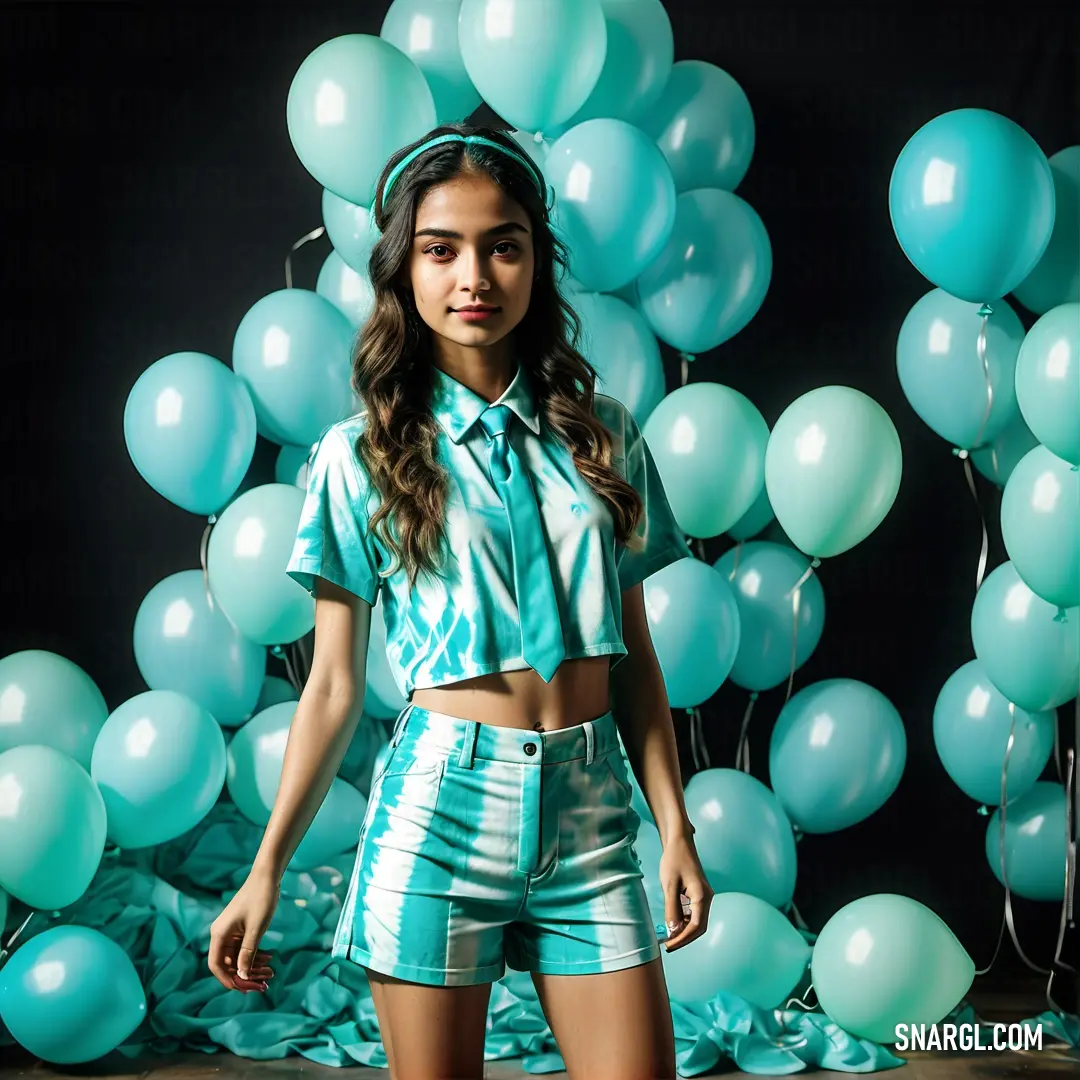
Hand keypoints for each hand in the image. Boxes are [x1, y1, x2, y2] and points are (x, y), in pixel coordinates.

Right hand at [208, 871, 279, 992]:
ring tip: (271, 974)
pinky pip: (244, 948)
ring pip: (238, 957)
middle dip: (245, 975)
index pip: (216, 965)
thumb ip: (247, 953)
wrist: (267, 877)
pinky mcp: (240, 929)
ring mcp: (231, 932)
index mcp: (219, 934)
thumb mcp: (256, 929)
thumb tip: (241, 975)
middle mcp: (221, 934)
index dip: (227, 979)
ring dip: (252, 966)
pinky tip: (269, 959)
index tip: (243, 989)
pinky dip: (255, 955)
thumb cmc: (260, 899)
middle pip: (228, 963)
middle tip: (263, 984)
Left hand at [658, 832, 712, 951]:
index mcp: (702, 896)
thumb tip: (673, 931)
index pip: (695, 926)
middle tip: (668, 945)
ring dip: (684, 931)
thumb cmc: (674, 860)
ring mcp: (704, 896)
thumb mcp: (669, 885)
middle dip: (684, 938)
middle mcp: (707, 898)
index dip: (682, 939)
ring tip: (668, 936)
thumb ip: (672, 909)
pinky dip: (684, 921)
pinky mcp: (698, 893)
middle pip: (699, 927)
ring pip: (696, 921)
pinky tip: (673, 922)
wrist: (679, 842)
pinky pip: (693, 913)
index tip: (668, 946)